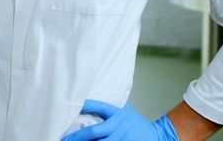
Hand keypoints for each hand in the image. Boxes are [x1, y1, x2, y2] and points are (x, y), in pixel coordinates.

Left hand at [62, 100, 177, 140]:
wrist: (157, 136)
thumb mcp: (126, 110)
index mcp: (118, 114)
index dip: (86, 106)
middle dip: (78, 136)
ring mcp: (122, 140)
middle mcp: (119, 127)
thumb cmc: (136, 123)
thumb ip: (113, 103)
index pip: (100, 107)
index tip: (72, 107)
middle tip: (65, 139)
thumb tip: (94, 88)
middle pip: (95, 132)